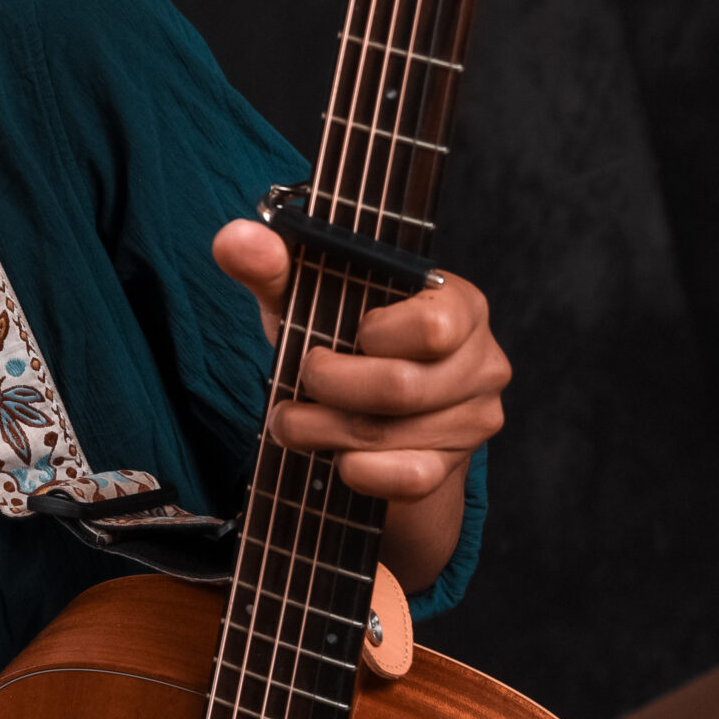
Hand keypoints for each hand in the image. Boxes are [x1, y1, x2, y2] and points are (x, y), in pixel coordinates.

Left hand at [212, 218, 506, 586]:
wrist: (359, 406)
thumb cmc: (337, 337)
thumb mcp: (304, 297)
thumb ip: (271, 265)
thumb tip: (236, 239)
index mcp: (459, 303)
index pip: (433, 325)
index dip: (372, 335)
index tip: (347, 332)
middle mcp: (482, 361)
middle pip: (401, 388)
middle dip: (327, 387)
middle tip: (300, 381)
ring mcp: (473, 420)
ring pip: (389, 437)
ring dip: (320, 430)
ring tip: (292, 419)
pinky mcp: (451, 468)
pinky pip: (403, 479)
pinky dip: (353, 469)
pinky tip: (334, 454)